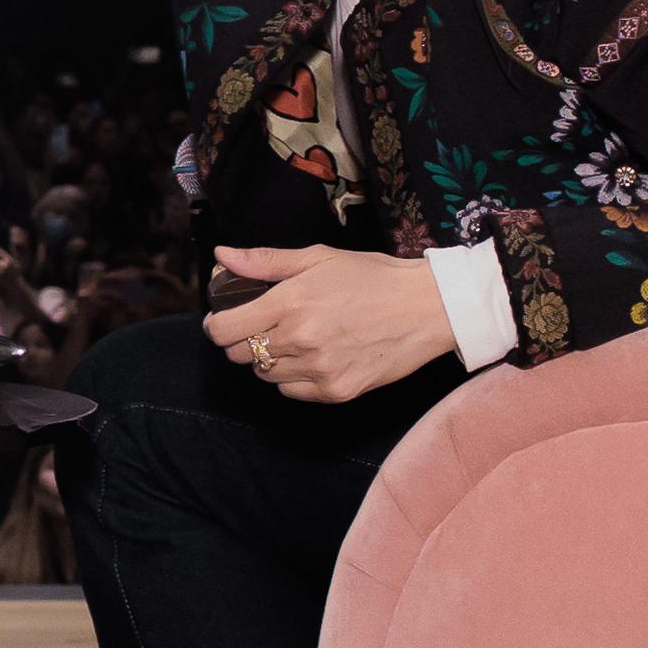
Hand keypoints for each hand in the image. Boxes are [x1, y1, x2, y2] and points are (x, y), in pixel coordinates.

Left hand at [200, 244, 455, 402]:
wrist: (428, 307)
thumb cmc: (373, 277)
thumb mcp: (318, 258)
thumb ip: (265, 261)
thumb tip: (222, 256)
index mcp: (291, 303)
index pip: (224, 330)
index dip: (219, 324)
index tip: (227, 318)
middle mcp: (301, 339)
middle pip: (240, 355)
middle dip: (243, 340)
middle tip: (265, 326)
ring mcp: (319, 369)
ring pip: (266, 374)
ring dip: (271, 359)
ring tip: (297, 339)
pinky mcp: (337, 391)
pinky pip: (292, 391)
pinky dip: (294, 378)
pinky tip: (314, 357)